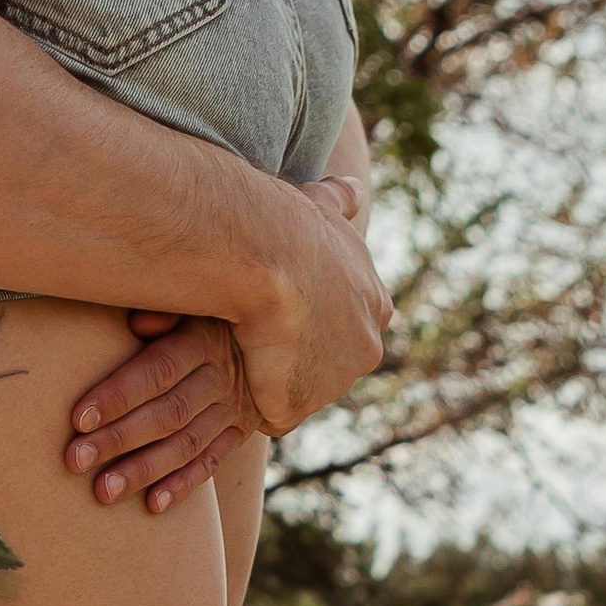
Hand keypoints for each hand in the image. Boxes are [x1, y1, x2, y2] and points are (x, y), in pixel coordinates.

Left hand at [63, 313, 254, 512]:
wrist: (266, 336)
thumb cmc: (201, 313)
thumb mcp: (189, 303)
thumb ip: (163, 312)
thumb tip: (138, 323)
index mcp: (202, 340)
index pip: (157, 371)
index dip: (118, 395)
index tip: (78, 419)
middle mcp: (220, 377)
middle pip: (167, 413)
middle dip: (119, 439)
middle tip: (76, 461)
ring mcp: (234, 409)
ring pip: (186, 444)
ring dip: (144, 470)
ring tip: (103, 492)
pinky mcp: (239, 433)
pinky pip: (212, 463)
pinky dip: (183, 485)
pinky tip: (153, 505)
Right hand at [229, 180, 391, 434]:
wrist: (264, 255)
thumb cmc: (285, 224)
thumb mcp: (320, 202)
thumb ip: (339, 202)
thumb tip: (353, 191)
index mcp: (375, 303)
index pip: (349, 323)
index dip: (315, 318)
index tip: (282, 308)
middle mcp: (367, 346)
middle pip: (331, 362)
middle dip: (299, 356)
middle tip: (256, 336)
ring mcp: (335, 382)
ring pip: (301, 388)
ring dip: (274, 379)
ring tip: (237, 353)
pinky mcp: (298, 406)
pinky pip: (274, 414)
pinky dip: (253, 401)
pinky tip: (229, 376)